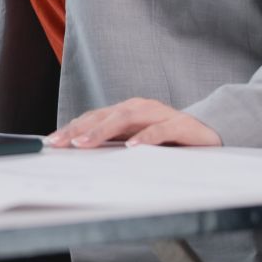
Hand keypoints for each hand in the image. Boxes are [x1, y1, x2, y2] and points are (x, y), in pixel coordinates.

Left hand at [48, 98, 222, 147]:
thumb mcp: (136, 141)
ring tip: (86, 143)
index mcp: (126, 111)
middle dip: (81, 129)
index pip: (94, 117)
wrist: (209, 134)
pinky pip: (159, 130)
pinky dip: (145, 138)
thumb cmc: (168, 139)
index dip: (72, 128)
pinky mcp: (180, 124)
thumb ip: (113, 144)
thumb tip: (80, 153)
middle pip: (105, 115)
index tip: (53, 142)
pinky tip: (132, 148)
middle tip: (62, 143)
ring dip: (103, 131)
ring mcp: (159, 114)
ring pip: (126, 118)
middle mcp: (140, 108)